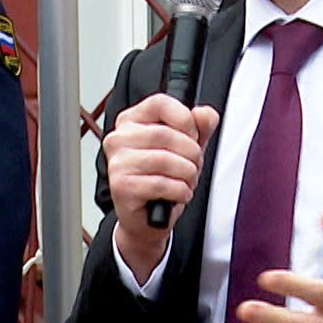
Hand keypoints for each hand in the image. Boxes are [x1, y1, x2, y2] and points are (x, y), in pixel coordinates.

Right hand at [104, 94, 219, 282]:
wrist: (147, 219)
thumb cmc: (163, 179)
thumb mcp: (186, 148)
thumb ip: (200, 127)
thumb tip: (205, 114)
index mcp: (132, 121)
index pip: (159, 103)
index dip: (184, 118)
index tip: (194, 134)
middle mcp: (119, 138)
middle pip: (166, 134)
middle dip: (191, 153)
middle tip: (193, 165)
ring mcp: (117, 163)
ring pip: (165, 159)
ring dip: (187, 174)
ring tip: (187, 181)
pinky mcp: (121, 186)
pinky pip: (162, 183)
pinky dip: (180, 191)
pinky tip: (179, 194)